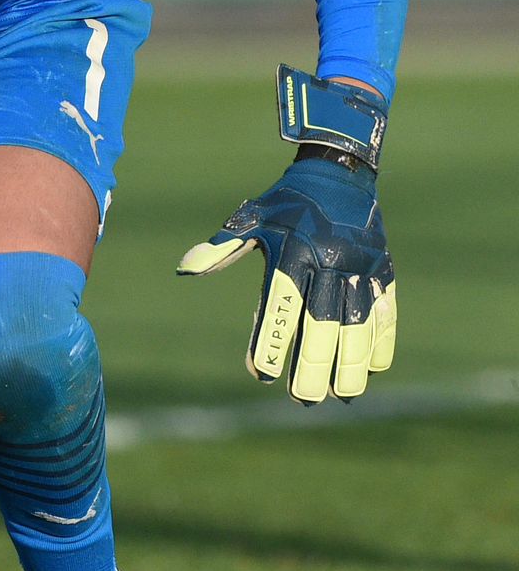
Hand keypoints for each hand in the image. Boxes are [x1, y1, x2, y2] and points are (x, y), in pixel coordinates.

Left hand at [177, 156, 395, 403]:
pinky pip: (386, 310)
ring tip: (342, 394)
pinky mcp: (384, 269)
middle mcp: (330, 262)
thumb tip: (185, 267)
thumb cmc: (286, 202)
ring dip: (352, 362)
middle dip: (314, 364)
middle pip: (323, 323)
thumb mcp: (253, 217)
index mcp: (293, 253)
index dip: (272, 340)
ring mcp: (361, 267)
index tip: (261, 374)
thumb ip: (223, 246)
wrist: (340, 172)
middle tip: (303, 398)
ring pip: (359, 323)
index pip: (281, 305)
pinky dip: (381, 340)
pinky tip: (373, 369)